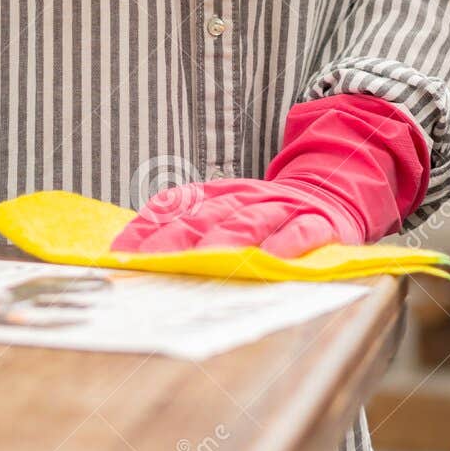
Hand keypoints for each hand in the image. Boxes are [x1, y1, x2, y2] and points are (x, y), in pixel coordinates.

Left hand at [109, 176, 365, 258]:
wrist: (330, 190)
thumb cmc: (266, 214)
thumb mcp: (226, 210)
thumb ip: (189, 225)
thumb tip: (136, 253)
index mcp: (218, 194)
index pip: (175, 205)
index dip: (147, 226)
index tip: (120, 251)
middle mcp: (244, 197)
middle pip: (206, 215)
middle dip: (175, 237)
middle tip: (151, 261)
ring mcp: (280, 208)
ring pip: (248, 221)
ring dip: (225, 240)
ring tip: (205, 259)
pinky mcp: (315, 222)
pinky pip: (300, 232)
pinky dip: (286, 244)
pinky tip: (273, 257)